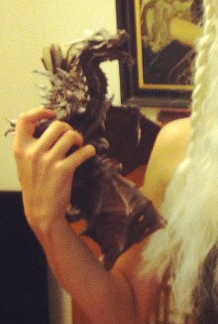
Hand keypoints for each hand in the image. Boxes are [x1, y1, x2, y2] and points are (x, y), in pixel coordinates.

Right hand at [12, 108, 95, 235]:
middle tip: (71, 139)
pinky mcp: (64, 170)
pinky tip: (89, 153)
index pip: (24, 120)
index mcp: (20, 148)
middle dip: (69, 129)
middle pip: (57, 125)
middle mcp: (33, 153)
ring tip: (79, 147)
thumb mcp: (24, 164)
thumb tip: (48, 127)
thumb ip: (31, 147)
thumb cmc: (36, 185)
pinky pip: (83, 151)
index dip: (39, 112)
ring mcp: (48, 161)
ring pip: (71, 135)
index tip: (51, 113)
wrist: (41, 211)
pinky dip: (90, 150)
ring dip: (79, 139)